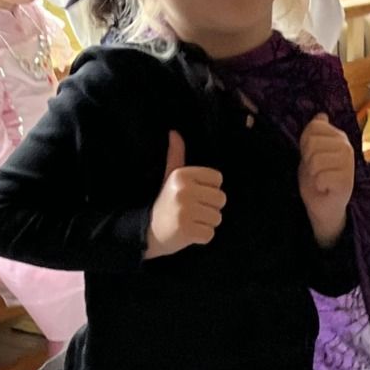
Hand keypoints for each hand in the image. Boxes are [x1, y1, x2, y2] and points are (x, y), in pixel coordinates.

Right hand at [144, 130, 224, 257]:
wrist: (148, 231)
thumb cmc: (165, 202)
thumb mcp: (169, 177)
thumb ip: (176, 156)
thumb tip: (174, 132)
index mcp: (182, 175)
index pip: (217, 179)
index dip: (209, 189)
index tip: (195, 195)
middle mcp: (183, 191)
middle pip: (221, 199)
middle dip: (210, 207)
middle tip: (193, 211)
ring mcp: (185, 211)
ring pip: (217, 217)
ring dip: (207, 223)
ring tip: (190, 221)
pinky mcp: (187, 230)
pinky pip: (210, 234)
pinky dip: (202, 237)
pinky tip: (189, 232)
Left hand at [297, 114, 353, 243]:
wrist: (322, 205)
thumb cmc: (317, 178)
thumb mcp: (311, 151)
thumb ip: (315, 133)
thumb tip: (321, 115)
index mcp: (339, 138)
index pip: (313, 127)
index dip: (305, 143)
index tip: (311, 156)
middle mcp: (347, 148)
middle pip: (312, 142)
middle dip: (308, 159)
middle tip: (316, 170)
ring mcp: (349, 164)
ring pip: (316, 160)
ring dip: (313, 174)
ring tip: (320, 179)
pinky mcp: (346, 181)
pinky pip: (321, 177)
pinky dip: (318, 185)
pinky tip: (325, 188)